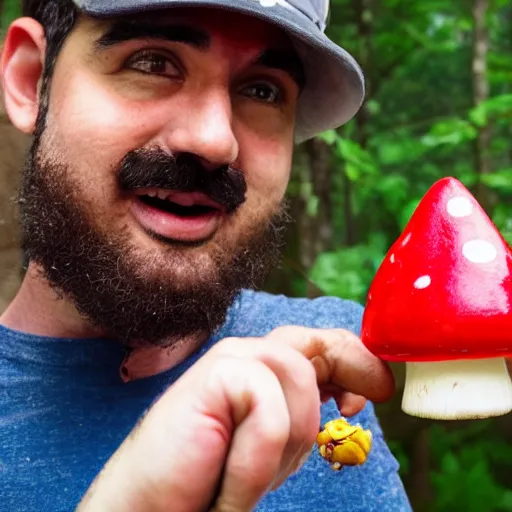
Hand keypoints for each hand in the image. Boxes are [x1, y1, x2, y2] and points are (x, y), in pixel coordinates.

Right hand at [77, 327, 393, 511]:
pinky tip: (231, 481)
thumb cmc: (212, 477)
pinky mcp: (216, 373)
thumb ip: (304, 408)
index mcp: (264, 366)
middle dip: (350, 366)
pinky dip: (258, 460)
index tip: (376, 391)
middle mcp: (249, 354)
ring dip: (288, 442)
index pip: (320, 343)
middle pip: (317, 341)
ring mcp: (232, 358)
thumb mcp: (275, 443)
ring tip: (253, 473)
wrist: (147, 505)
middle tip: (362, 402)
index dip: (356, 358)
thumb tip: (347, 392)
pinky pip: (269, 412)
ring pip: (299, 381)